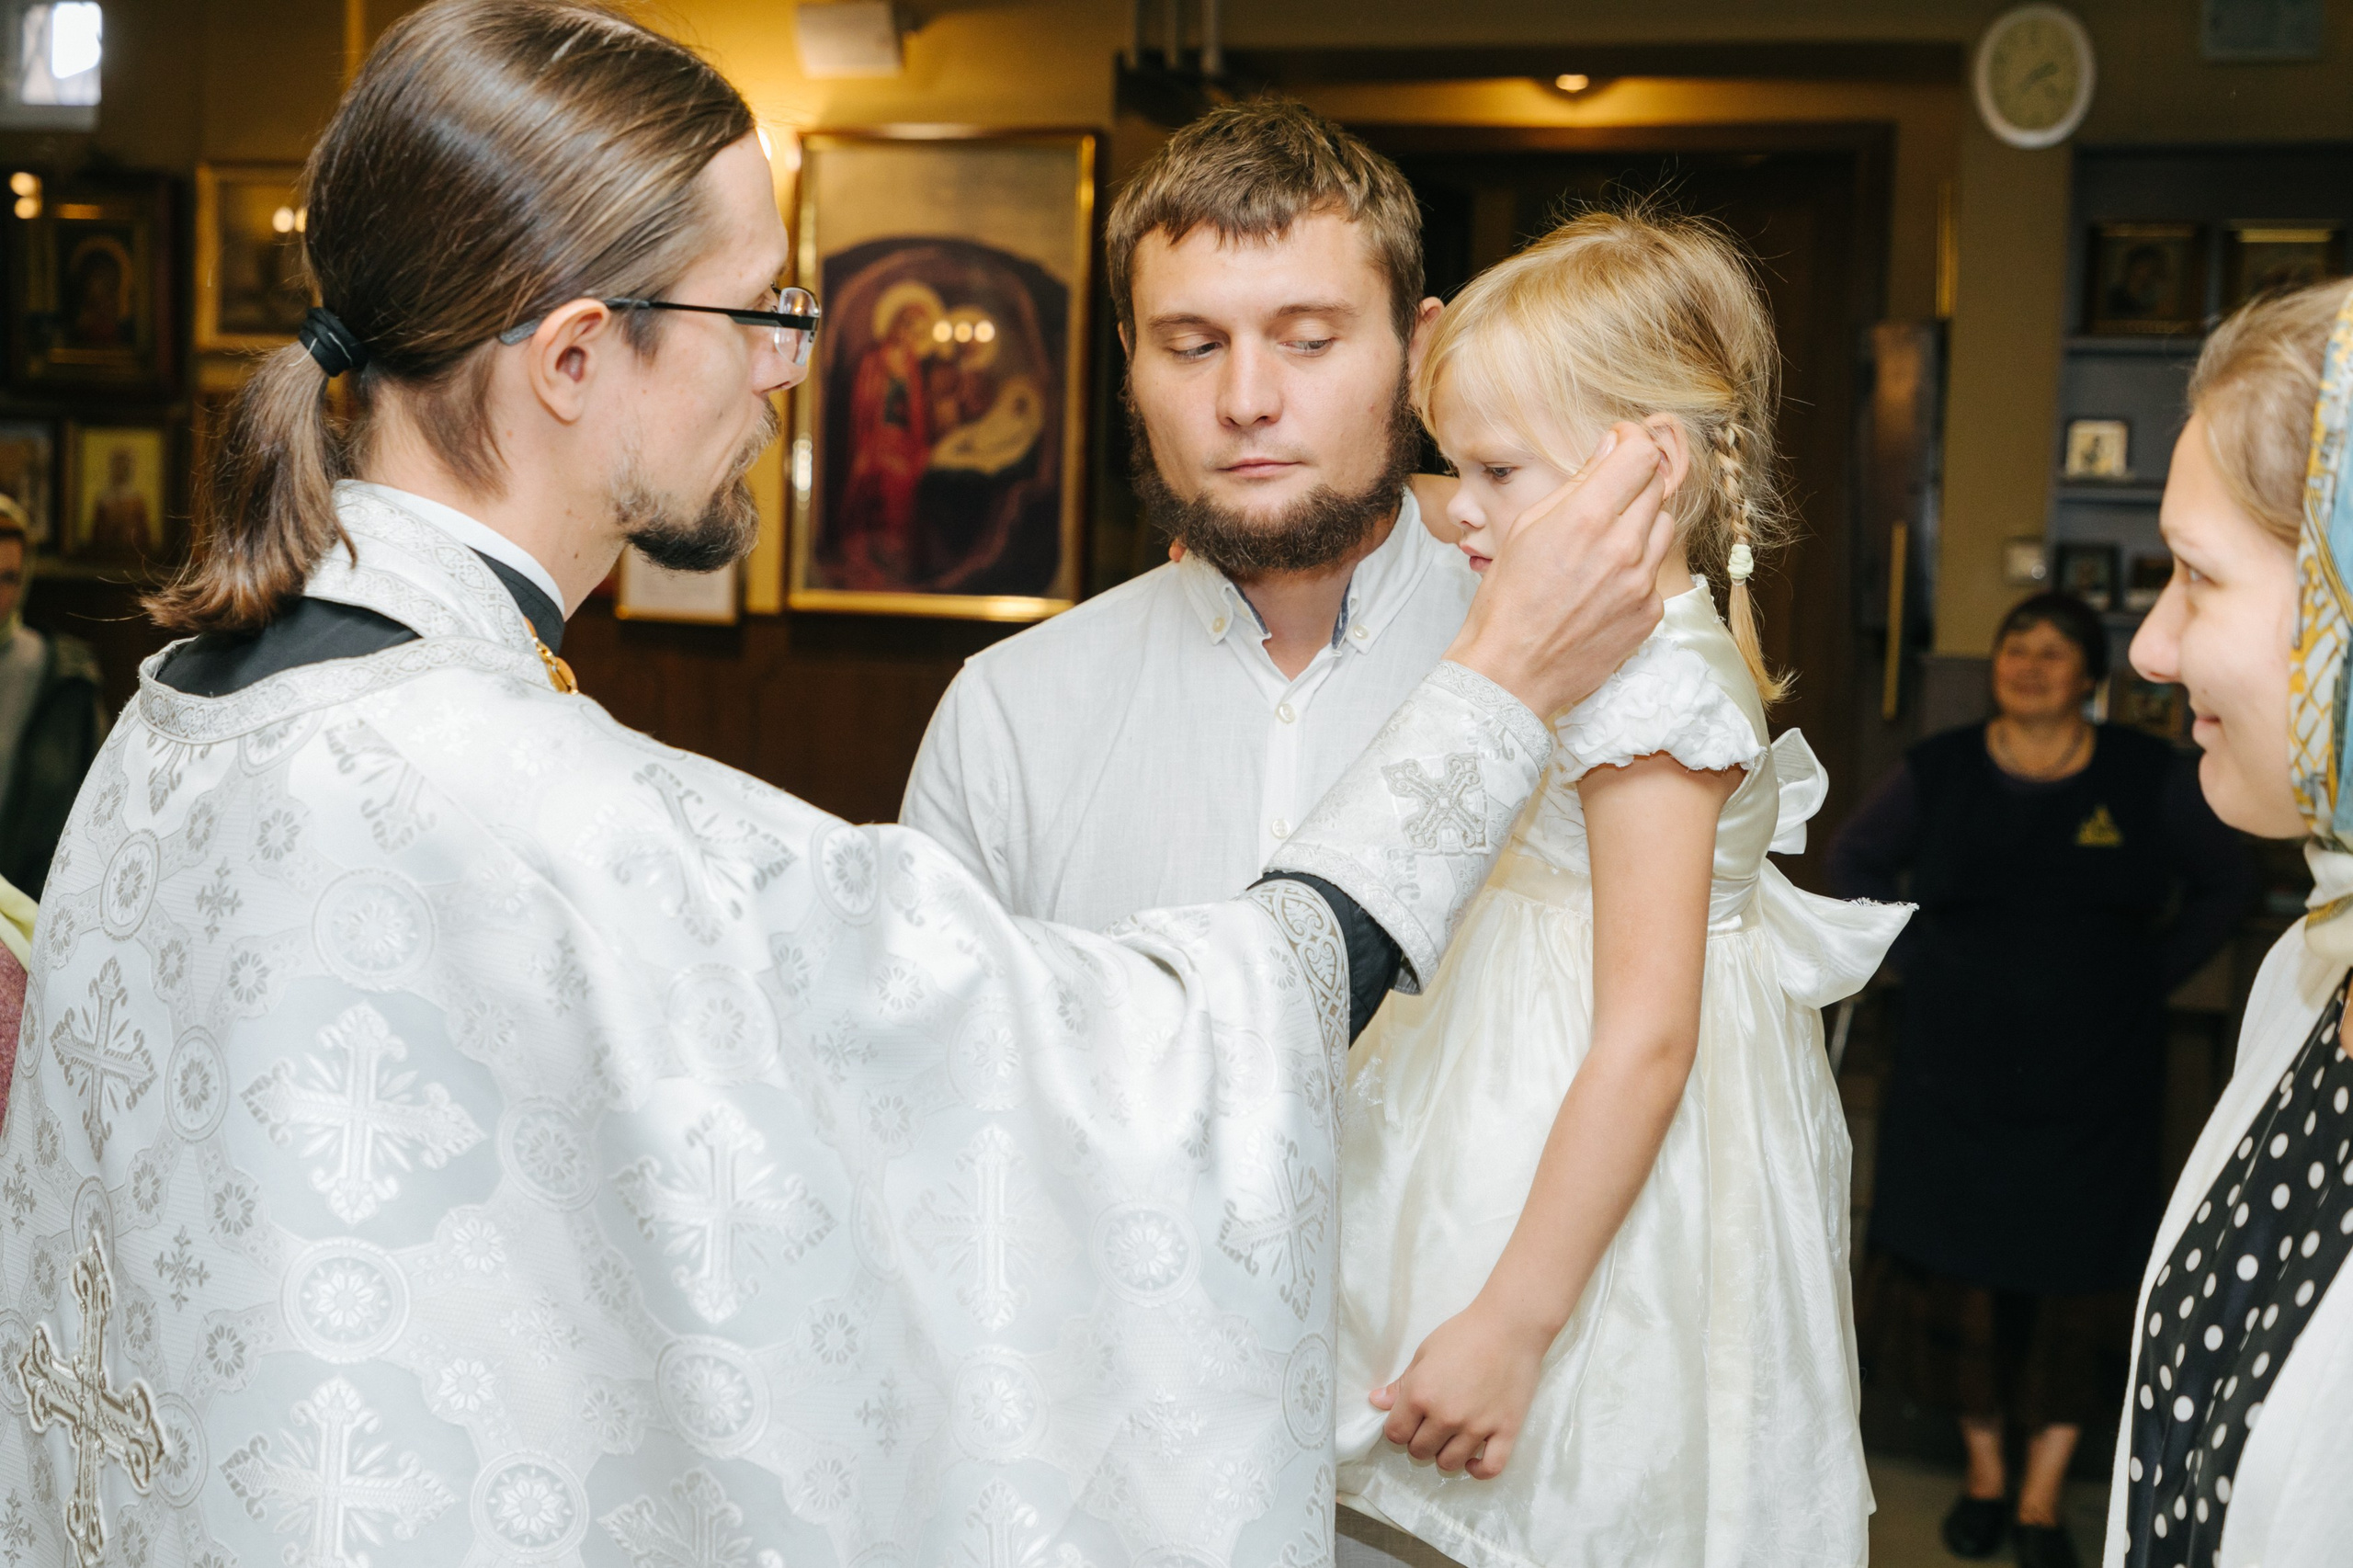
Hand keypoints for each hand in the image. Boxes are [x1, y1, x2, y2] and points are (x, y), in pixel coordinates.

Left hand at [1368, 1298, 1550, 1479]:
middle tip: (1430, 1425)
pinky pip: (1490, 1468)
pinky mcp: (1505, 1431)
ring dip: (1444, 1454)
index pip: (1395, 1434)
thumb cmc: (1463, 1334)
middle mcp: (1446, 1417)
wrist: (1510, 1326)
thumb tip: (1377, 1402)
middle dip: (1419, 1441)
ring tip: (1450, 1438)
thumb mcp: (1424, 1353)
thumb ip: (1401, 1383)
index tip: (1407, 1422)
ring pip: (1449, 1463)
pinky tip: (1472, 1459)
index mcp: (1420, 1395)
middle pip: (1420, 1451)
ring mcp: (1477, 1427)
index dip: (1397, 1430)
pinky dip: (1478, 1470)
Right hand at [1442, 422, 1674, 717]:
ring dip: (1640, 524)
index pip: (1641, 454)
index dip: (1631, 442)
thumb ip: (1576, 486)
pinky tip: (1602, 586)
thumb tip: (1609, 450)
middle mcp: (1623, 546)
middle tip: (1606, 497)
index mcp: (1586, 517)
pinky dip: (1636, 569)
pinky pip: (1655, 572)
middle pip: (1656, 486)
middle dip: (1633, 481)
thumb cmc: (1507, 599)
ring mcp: (1641, 582)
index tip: (1619, 446)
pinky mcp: (1650, 612)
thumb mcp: (1526, 529)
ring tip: (1604, 544)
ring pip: (1664, 527)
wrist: (1511, 672)